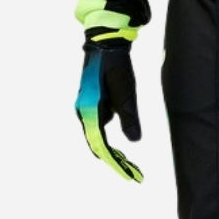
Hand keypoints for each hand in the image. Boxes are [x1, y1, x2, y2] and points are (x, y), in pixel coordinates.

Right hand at [75, 29, 143, 181]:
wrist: (105, 44)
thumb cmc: (115, 67)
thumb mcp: (126, 93)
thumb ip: (129, 117)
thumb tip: (134, 141)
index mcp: (89, 111)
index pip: (100, 144)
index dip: (114, 161)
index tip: (127, 174)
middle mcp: (84, 112)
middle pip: (97, 143)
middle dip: (114, 160)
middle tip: (132, 173)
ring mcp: (87, 107)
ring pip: (99, 135)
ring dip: (113, 150)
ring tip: (130, 164)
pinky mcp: (93, 103)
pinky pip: (101, 125)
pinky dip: (111, 136)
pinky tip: (123, 137)